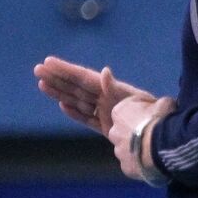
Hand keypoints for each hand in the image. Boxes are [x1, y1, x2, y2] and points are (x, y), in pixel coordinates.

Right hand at [33, 57, 151, 134]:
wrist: (159, 136)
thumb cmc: (150, 116)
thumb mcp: (135, 100)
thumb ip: (116, 89)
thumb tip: (105, 72)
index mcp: (111, 90)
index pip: (83, 77)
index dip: (66, 70)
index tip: (48, 61)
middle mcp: (106, 99)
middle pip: (76, 86)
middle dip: (57, 78)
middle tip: (37, 69)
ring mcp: (106, 113)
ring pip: (77, 100)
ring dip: (59, 93)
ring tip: (42, 84)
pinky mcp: (108, 127)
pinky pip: (87, 118)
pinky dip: (74, 112)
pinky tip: (62, 105)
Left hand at [108, 95, 176, 180]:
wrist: (164, 145)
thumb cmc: (162, 119)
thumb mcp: (165, 102)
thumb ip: (158, 104)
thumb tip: (161, 107)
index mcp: (119, 112)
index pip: (127, 110)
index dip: (141, 112)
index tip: (153, 116)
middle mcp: (114, 132)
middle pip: (123, 131)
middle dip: (135, 132)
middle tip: (153, 134)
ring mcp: (118, 151)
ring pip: (127, 149)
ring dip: (138, 148)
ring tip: (155, 150)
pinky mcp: (125, 167)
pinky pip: (133, 164)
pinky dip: (141, 163)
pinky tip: (154, 161)